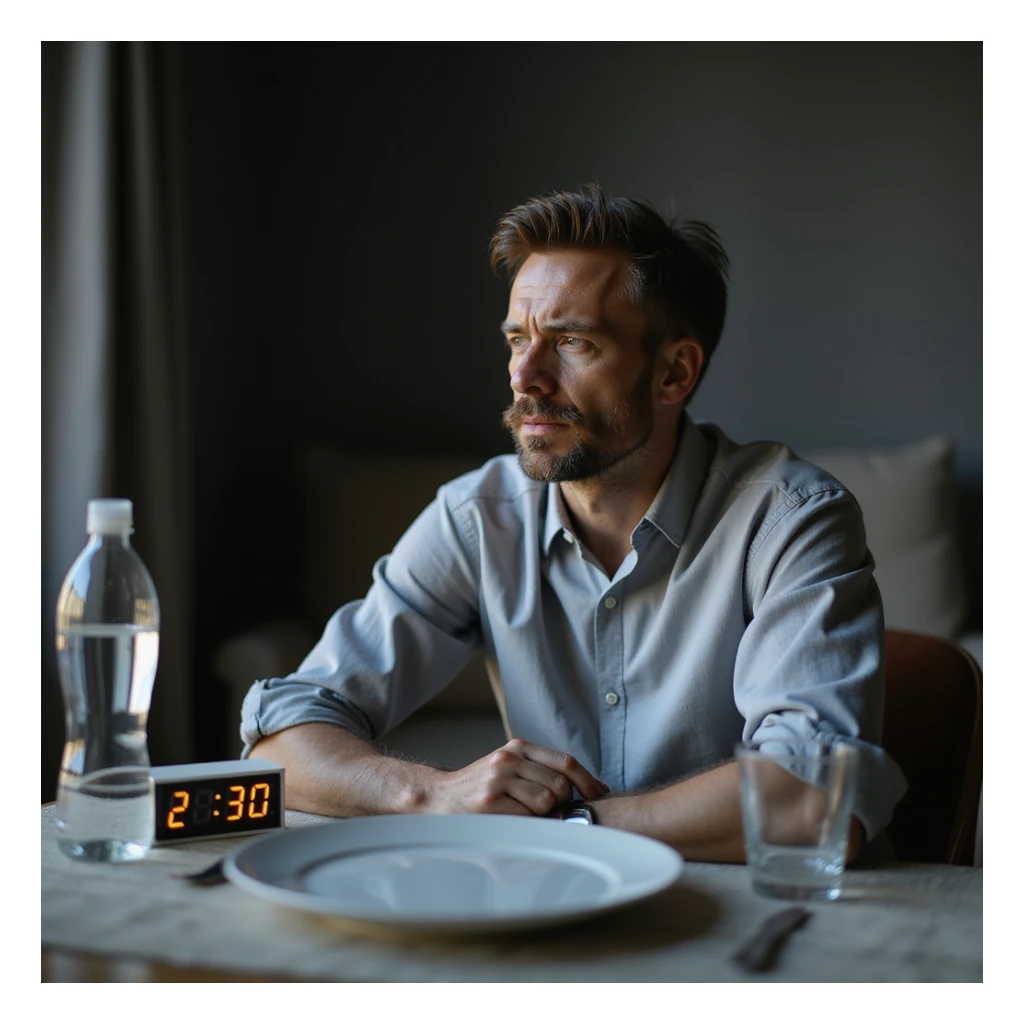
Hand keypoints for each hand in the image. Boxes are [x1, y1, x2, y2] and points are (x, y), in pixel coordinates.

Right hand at [423, 738, 609, 815]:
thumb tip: (587, 790)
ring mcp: (498, 779)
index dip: (588, 781)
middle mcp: (509, 759)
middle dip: (562, 804)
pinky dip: (527, 825)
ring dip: (543, 816)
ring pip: (546, 801)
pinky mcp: (489, 802)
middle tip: (549, 814)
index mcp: (517, 748)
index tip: (598, 795)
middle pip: (560, 784)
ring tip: (525, 818)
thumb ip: (540, 771)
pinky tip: (513, 824)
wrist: (438, 799)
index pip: (565, 762)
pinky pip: (527, 818)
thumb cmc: (479, 789)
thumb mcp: (508, 768)